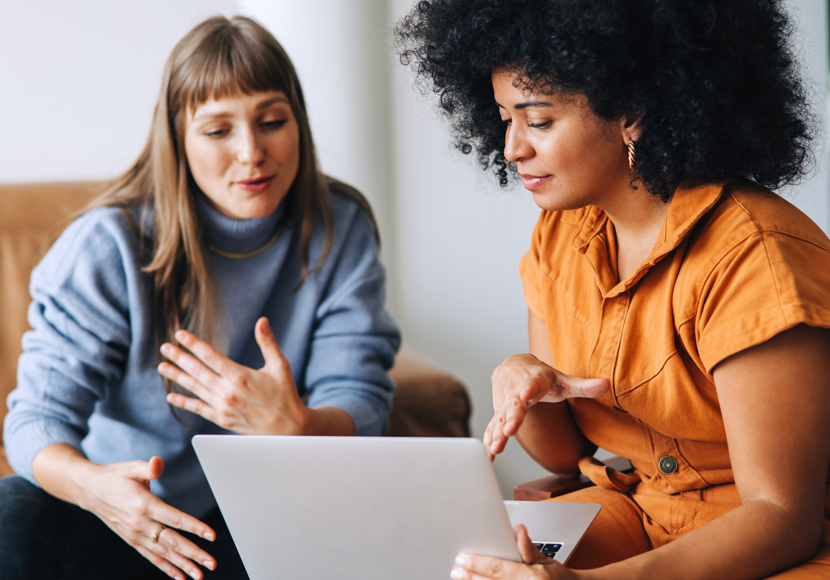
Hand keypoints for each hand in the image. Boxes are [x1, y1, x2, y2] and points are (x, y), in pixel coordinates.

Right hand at [78, 456, 215, 579]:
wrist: (91, 491)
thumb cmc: (116, 477)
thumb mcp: (132, 467)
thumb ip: (149, 468)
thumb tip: (158, 462)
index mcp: (144, 505)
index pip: (175, 519)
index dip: (195, 527)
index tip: (211, 535)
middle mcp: (140, 524)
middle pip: (172, 542)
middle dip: (193, 554)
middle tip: (211, 563)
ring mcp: (136, 535)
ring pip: (163, 553)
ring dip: (183, 565)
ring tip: (199, 576)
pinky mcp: (132, 540)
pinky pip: (151, 557)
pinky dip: (166, 568)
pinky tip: (179, 576)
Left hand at [158, 317, 310, 434]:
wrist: (289, 428)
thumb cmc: (286, 394)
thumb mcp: (280, 365)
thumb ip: (267, 342)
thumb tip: (262, 320)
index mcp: (240, 376)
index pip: (210, 356)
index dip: (194, 344)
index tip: (180, 335)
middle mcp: (227, 391)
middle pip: (197, 371)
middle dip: (179, 357)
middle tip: (165, 347)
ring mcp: (223, 407)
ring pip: (195, 388)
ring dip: (177, 376)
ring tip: (162, 366)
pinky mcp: (222, 419)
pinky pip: (198, 408)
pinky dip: (184, 402)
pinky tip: (171, 396)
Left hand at [451, 525, 579, 579]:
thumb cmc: (556, 578)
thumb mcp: (546, 560)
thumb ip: (528, 547)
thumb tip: (518, 530)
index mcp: (532, 577)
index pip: (498, 569)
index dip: (478, 564)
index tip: (462, 558)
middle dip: (470, 576)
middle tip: (455, 569)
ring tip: (461, 577)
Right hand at [484, 354, 608, 458]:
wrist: (514, 366)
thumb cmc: (542, 376)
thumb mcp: (563, 379)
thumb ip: (583, 385)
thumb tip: (607, 384)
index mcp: (534, 380)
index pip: (532, 385)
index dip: (529, 390)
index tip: (525, 395)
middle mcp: (516, 391)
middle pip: (513, 405)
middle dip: (510, 418)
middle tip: (508, 430)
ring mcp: (505, 403)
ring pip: (499, 418)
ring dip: (497, 433)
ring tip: (496, 448)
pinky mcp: (499, 413)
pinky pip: (493, 426)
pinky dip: (490, 438)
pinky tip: (489, 454)